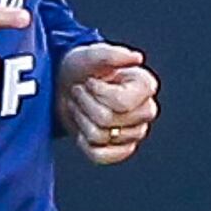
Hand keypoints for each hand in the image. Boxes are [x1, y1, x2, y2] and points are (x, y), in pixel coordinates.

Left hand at [59, 42, 158, 162]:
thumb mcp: (91, 54)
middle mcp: (146, 110)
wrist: (65, 85)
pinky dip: (84, 143)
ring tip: (80, 106)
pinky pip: (100, 156)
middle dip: (86, 104)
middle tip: (81, 91)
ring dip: (81, 119)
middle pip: (108, 120)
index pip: (122, 103)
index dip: (98, 93)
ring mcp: (135, 133)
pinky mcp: (120, 150)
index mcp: (145, 86)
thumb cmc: (82, 68)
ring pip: (100, 137)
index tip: (90, 80)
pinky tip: (82, 128)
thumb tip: (136, 58)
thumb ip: (112, 54)